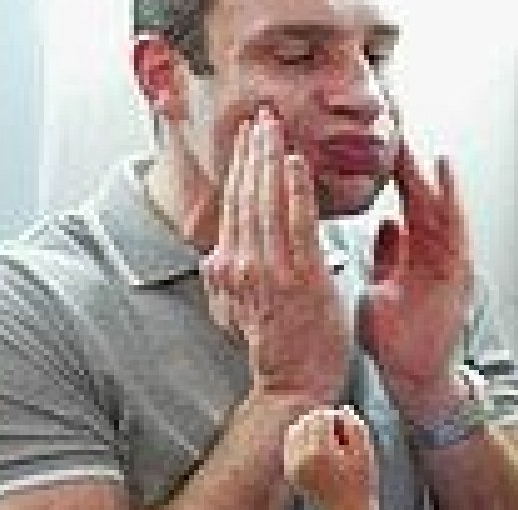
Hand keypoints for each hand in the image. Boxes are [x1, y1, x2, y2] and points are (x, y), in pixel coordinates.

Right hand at [201, 107, 347, 405]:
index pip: (233, 205)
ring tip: (274, 125)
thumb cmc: (277, 349)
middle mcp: (239, 266)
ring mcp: (268, 272)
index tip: (248, 135)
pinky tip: (294, 162)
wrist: (293, 387)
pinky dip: (293, 191)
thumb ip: (229, 279)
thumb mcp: (238, 310)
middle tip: (260, 114)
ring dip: (268, 159)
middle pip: (244, 196)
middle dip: (251, 151)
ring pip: (265, 203)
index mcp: (227, 269)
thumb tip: (217, 259)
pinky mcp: (300, 279)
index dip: (240, 166)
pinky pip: (295, 226)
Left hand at [284, 407, 383, 509]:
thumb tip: (338, 409)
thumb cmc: (360, 481)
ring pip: (296, 429)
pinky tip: (318, 450)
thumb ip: (352, 423)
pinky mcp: (289, 470)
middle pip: (307, 420)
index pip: (322, 416)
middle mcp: (299, 458)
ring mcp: (292, 465)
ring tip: (329, 445)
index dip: (339, 420)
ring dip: (312, 430)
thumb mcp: (364, 449)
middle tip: (339, 442)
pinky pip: (291, 442)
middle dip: (324, 424)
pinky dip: (303, 440)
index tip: (348, 436)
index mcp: (318, 453)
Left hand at [357, 139, 472, 418]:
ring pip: (437, 203)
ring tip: (416, 134)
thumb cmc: (396, 340)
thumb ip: (387, 257)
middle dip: (406, 162)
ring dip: (427, 169)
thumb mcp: (382, 289)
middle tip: (392, 123)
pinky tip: (443, 169)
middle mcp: (432, 252)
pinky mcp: (458, 271)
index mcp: (411, 255)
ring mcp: (447, 260)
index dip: (388, 173)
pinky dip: (449, 196)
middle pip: (418, 196)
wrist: (414, 379)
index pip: (400, 202)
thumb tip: (386, 226)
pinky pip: (454, 226)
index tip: (376, 143)